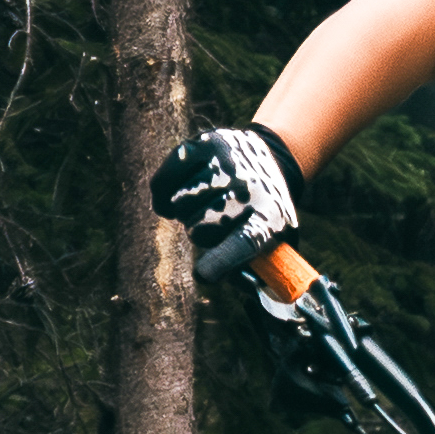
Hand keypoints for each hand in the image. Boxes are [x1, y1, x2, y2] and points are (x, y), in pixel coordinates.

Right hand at [153, 121, 302, 281]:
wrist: (272, 158)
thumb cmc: (263, 212)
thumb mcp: (271, 242)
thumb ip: (252, 273)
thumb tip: (247, 288)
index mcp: (269, 216)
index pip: (245, 242)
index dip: (222, 261)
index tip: (204, 274)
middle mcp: (248, 186)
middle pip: (201, 228)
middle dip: (201, 233)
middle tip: (215, 223)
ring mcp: (225, 162)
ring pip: (180, 204)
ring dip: (186, 212)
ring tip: (203, 204)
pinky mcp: (202, 144)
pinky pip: (163, 182)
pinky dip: (162, 195)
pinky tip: (173, 197)